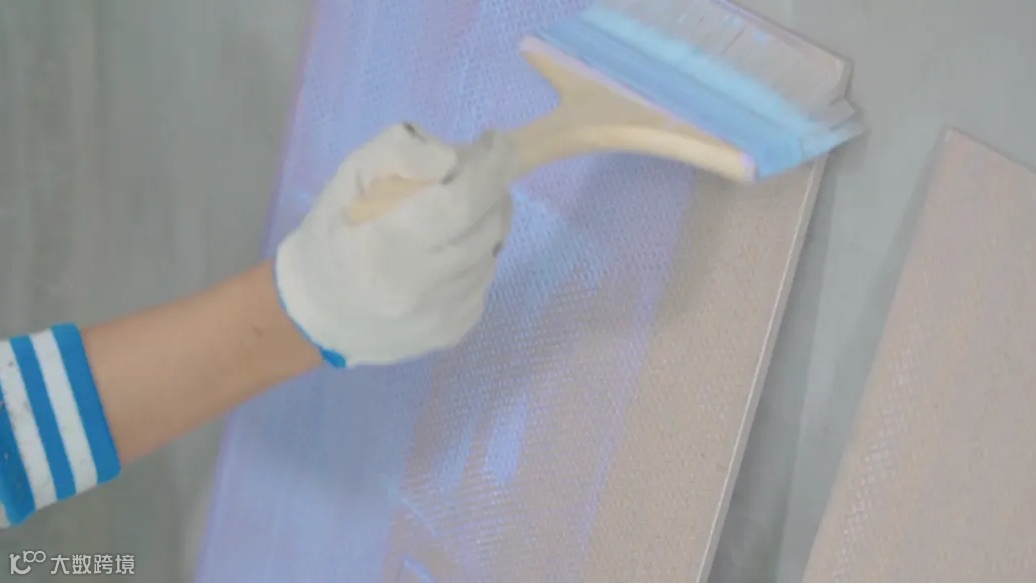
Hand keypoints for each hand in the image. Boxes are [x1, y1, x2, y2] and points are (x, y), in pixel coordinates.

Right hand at [274, 123, 514, 366]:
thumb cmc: (332, 236)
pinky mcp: (452, 333)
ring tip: (455, 216)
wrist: (315, 314)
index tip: (497, 144)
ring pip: (490, 255)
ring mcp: (440, 316)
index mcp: (386, 246)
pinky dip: (476, 258)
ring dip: (484, 225)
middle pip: (486, 227)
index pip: (461, 202)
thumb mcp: (349, 178)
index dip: (492, 168)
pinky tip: (447, 254)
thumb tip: (453, 157)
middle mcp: (419, 288)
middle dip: (492, 191)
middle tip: (476, 175)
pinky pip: (483, 282)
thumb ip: (398, 154)